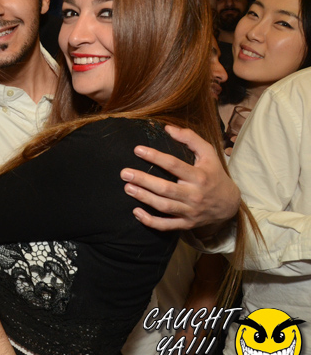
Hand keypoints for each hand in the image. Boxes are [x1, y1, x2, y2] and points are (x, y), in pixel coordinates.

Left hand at [120, 125, 239, 230]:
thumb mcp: (208, 154)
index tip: (137, 150)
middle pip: (166, 188)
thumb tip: (168, 128)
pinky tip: (136, 212)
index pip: (174, 165)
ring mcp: (190, 211)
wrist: (229, 205)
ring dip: (144, 198)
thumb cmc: (214, 175)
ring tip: (127, 188)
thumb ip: (190, 139)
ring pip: (164, 207)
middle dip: (143, 180)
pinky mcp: (186, 224)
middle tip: (125, 173)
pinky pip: (166, 225)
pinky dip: (150, 221)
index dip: (155, 157)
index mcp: (200, 176)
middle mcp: (195, 195)